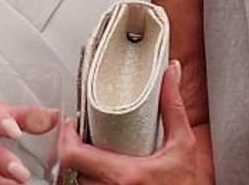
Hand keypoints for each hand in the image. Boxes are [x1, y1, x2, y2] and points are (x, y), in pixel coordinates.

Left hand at [57, 61, 203, 184]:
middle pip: (70, 170)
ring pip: (77, 184)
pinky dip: (88, 181)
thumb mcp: (183, 146)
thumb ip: (173, 108)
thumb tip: (170, 74)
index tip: (70, 125)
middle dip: (72, 152)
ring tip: (87, 155)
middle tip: (77, 137)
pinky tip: (96, 173)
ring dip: (78, 169)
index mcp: (125, 175)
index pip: (74, 156)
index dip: (65, 138)